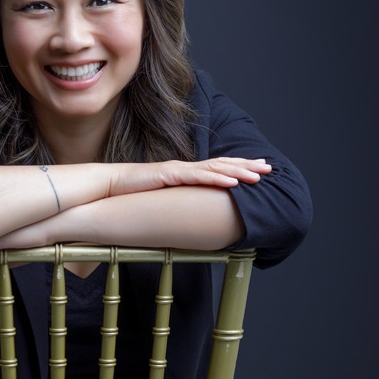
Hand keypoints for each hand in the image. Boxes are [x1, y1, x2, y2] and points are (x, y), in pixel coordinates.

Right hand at [107, 157, 270, 196]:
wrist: (108, 185)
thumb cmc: (132, 193)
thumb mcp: (160, 198)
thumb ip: (175, 201)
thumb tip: (188, 213)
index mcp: (184, 173)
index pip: (216, 168)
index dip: (238, 167)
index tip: (257, 169)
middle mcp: (185, 168)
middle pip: (222, 164)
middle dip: (246, 165)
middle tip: (269, 167)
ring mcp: (178, 170)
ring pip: (215, 168)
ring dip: (239, 171)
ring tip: (259, 175)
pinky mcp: (170, 175)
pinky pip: (198, 177)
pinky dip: (218, 178)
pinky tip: (234, 181)